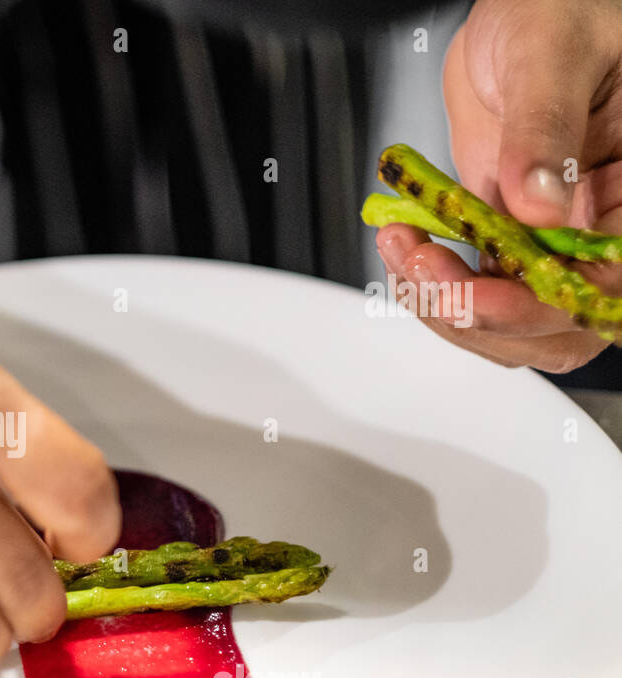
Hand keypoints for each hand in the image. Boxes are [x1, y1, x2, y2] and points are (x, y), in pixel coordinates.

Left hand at [375, 0, 621, 371]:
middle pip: (556, 321)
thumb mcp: (554, 51)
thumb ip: (545, 130)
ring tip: (403, 246)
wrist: (524, 10)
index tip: (481, 296)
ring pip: (508, 318)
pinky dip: (430, 278)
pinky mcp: (509, 236)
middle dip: (480, 313)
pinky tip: (403, 241)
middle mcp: (605, 228)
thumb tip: (538, 206)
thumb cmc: (564, 8)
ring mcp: (555, 239)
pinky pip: (472, 284)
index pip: (611, 281)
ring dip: (444, 301)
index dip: (546, 307)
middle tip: (422, 265)